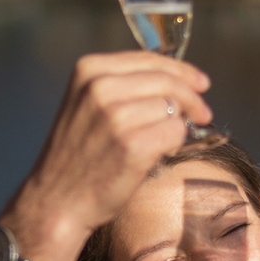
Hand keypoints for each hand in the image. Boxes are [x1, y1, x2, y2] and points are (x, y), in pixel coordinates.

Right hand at [0, 51, 210, 260]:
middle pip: (168, 81)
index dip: (182, 71)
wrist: (56, 201)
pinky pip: (175, 133)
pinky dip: (174, 144)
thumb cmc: (77, 156)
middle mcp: (100, 88)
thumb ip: (122, 85)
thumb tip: (178, 80)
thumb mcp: (87, 104)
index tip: (200, 83)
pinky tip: (157, 154)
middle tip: (203, 113)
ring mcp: (116, 117)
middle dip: (192, 97)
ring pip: (173, 108)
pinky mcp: (133, 146)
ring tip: (159, 143)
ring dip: (176, 126)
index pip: (150, 60)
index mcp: (89, 70)